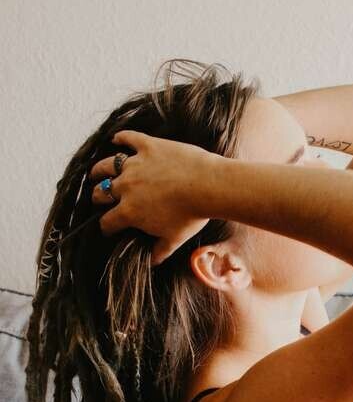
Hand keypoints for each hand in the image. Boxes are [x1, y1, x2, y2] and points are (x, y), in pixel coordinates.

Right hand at [89, 130, 218, 265]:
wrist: (207, 186)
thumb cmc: (191, 216)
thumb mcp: (174, 239)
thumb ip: (160, 252)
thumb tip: (152, 263)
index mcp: (129, 212)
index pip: (107, 222)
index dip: (106, 227)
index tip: (108, 228)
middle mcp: (126, 187)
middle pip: (101, 192)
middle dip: (99, 198)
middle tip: (100, 199)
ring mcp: (135, 164)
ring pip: (107, 165)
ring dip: (99, 170)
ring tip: (96, 172)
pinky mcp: (148, 146)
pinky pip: (128, 138)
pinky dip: (121, 138)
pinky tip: (116, 139)